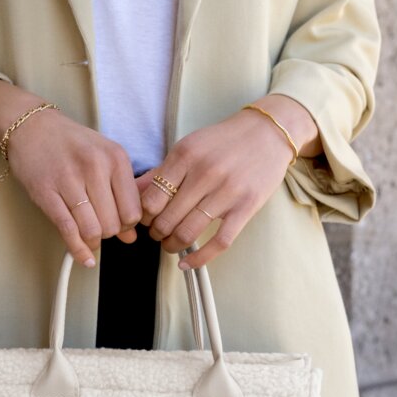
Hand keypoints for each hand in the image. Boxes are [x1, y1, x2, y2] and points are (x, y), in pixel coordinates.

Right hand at [5, 109, 141, 267]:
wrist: (31, 127)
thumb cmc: (70, 143)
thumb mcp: (104, 158)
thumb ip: (121, 194)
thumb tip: (131, 236)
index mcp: (115, 158)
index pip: (133, 210)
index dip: (127, 225)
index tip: (119, 224)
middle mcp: (95, 167)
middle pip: (113, 224)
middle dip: (108, 233)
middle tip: (100, 227)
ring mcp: (69, 180)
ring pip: (92, 230)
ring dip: (93, 241)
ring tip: (89, 236)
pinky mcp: (46, 192)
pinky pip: (68, 229)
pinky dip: (77, 249)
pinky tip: (84, 257)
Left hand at [135, 99, 314, 268]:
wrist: (267, 133)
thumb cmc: (222, 142)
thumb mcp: (188, 148)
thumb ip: (160, 172)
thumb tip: (130, 193)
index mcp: (185, 155)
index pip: (151, 199)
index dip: (144, 217)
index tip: (146, 220)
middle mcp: (205, 172)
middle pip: (167, 219)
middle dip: (157, 233)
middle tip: (158, 234)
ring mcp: (227, 191)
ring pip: (188, 232)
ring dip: (172, 245)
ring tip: (170, 244)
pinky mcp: (246, 206)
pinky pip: (219, 242)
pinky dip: (199, 259)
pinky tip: (187, 264)